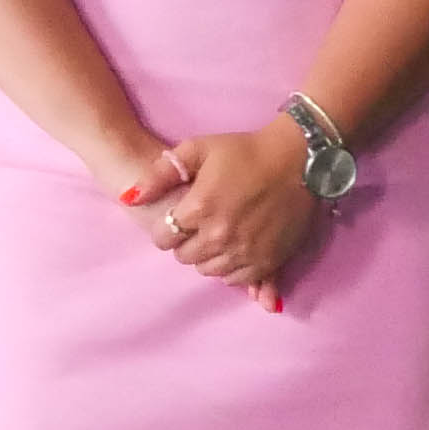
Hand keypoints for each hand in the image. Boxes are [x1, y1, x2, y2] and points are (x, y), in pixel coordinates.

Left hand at [140, 126, 320, 307]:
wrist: (299, 159)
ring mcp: (245, 251)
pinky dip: (232, 269)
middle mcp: (220, 236)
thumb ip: (158, 174)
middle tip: (200, 225)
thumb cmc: (244, 151)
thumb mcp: (196, 149)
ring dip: (208, 257)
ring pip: (209, 271)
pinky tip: (236, 249)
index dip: (167, 228)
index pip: (164, 238)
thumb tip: (130, 198)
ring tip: (219, 235)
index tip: (179, 218)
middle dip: (186, 243)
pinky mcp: (268, 261)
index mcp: (199, 208)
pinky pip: (237, 280)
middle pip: (185, 257)